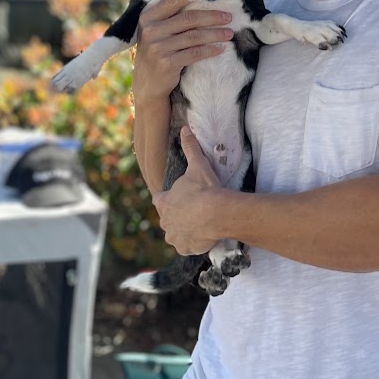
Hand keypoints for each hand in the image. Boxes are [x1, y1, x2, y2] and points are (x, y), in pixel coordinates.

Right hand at [131, 0, 233, 104]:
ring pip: (194, 36)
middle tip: (229, 17)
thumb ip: (169, 17)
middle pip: (189, 18)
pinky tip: (220, 49)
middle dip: (212, 17)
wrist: (147, 84)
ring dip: (215, 34)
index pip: (174, 1)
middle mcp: (151, 30)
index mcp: (148, 17)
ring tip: (229, 33)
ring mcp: (158, 47)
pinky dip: (210, 50)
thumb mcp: (155, 31)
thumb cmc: (157, 52)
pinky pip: (195, 53)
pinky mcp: (167, 63)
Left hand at [153, 126, 223, 255]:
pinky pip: (186, 247)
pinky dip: (192, 243)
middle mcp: (165, 222)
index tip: (180, 198)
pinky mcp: (185, 249)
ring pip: (176, 235)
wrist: (218, 213)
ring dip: (184, 230)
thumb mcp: (198, 165)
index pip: (160, 200)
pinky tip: (203, 236)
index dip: (169, 199)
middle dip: (178, 215)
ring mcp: (174, 237)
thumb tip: (185, 129)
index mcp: (164, 202)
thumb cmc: (205, 189)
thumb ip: (190, 148)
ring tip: (199, 224)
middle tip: (194, 210)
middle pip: (168, 219)